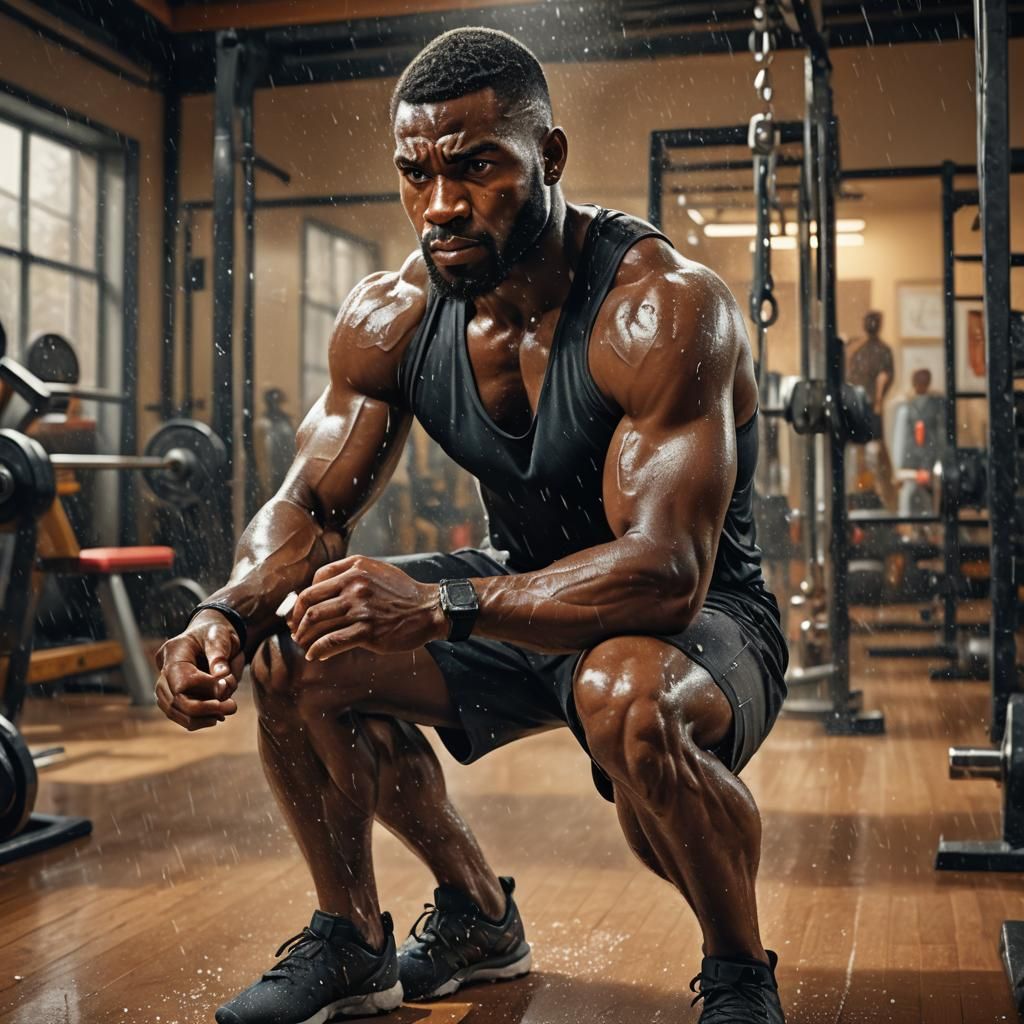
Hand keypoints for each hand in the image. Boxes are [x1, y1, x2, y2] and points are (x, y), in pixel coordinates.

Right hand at [154, 611, 243, 730]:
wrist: (210, 636)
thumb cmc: (217, 634)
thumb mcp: (222, 637)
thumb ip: (221, 657)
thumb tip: (222, 680)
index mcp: (174, 651)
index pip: (181, 682)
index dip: (206, 690)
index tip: (227, 685)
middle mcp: (163, 668)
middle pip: (175, 700)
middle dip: (205, 709)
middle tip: (231, 707)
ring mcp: (163, 682)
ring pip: (174, 711)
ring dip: (202, 718)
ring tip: (226, 711)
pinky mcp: (169, 694)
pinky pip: (177, 714)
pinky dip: (197, 719)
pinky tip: (216, 715)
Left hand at [288, 555, 446, 660]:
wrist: (429, 609)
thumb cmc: (403, 592)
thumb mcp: (378, 571)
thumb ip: (352, 574)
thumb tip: (322, 589)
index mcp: (356, 568)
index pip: (316, 581)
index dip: (304, 598)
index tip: (302, 611)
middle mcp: (354, 585)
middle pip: (310, 601)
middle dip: (297, 618)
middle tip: (296, 630)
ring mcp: (360, 608)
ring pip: (317, 621)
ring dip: (304, 636)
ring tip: (303, 643)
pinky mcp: (367, 631)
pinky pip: (332, 641)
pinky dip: (318, 650)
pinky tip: (314, 655)